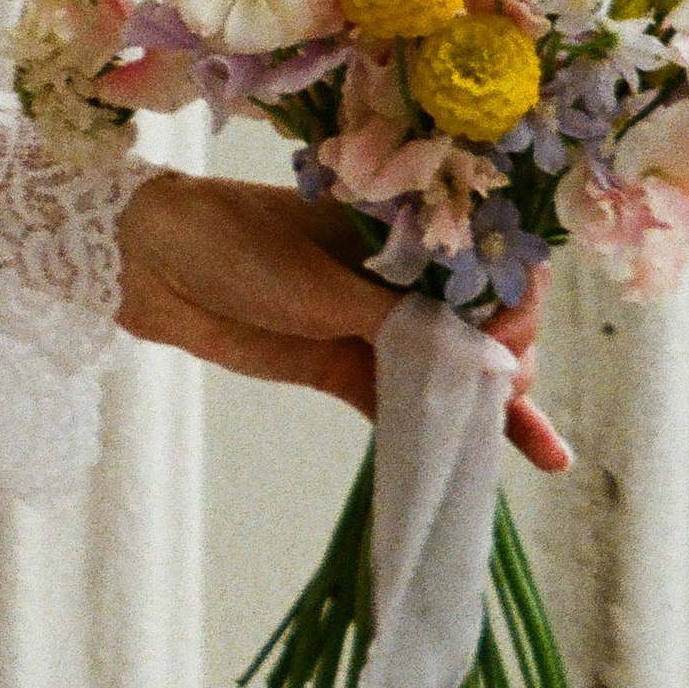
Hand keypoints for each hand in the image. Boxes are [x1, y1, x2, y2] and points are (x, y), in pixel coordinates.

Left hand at [116, 172, 571, 471]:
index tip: (500, 341)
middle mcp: (408, 277)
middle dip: (510, 361)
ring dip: (499, 406)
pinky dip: (453, 431)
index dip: (515, 306)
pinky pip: (415, 405)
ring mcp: (384, 327)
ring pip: (461, 369)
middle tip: (500, 392)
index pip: (495, 264)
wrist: (154, 268)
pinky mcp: (355, 372)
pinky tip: (516, 458)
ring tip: (534, 447)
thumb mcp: (322, 280)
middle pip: (491, 323)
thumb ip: (402, 323)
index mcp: (410, 229)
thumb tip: (482, 363)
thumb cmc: (235, 243)